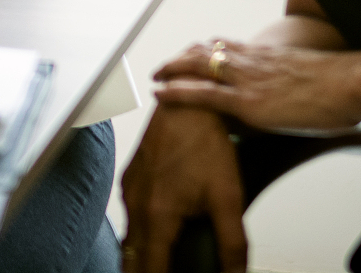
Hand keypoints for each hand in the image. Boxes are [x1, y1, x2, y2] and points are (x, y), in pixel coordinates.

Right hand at [121, 104, 246, 272]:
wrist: (185, 103)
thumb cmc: (204, 142)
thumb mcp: (228, 197)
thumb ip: (232, 243)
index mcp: (158, 215)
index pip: (149, 270)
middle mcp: (137, 205)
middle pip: (131, 259)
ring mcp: (130, 192)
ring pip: (128, 239)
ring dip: (141, 257)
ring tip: (159, 266)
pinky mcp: (130, 180)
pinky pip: (129, 218)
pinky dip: (139, 235)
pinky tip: (156, 234)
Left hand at [153, 39, 360, 132]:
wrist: (352, 84)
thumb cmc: (341, 85)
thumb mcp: (311, 78)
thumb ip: (294, 81)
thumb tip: (294, 93)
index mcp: (267, 55)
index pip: (226, 46)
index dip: (203, 50)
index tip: (189, 53)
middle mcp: (251, 61)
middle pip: (204, 50)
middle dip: (180, 58)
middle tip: (163, 66)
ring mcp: (247, 80)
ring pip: (196, 65)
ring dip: (171, 69)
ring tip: (155, 77)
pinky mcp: (247, 102)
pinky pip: (203, 93)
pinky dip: (176, 92)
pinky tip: (160, 93)